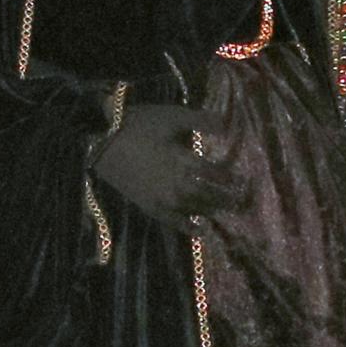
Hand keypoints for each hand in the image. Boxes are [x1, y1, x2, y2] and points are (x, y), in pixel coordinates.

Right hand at [86, 102, 247, 222]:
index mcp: (185, 161)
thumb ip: (200, 121)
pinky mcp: (149, 206)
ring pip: (196, 209)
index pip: (217, 174)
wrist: (100, 142)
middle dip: (228, 198)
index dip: (232, 178)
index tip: (245, 180)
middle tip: (242, 201)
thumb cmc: (137, 126)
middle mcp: (178, 184)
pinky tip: (200, 230)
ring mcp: (163, 199)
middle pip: (210, 195)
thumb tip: (227, 125)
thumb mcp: (171, 116)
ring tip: (226, 212)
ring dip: (212, 211)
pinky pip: (173, 222)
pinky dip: (188, 227)